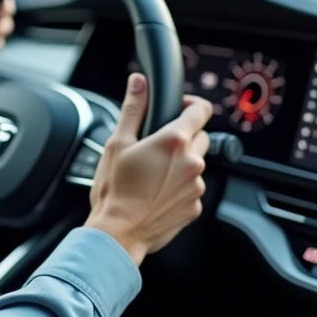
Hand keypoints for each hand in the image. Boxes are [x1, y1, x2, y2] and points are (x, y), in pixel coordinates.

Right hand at [84, 73, 212, 266]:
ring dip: (180, 163)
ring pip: (195, 164)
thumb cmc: (114, 191)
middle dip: (184, 135)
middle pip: (201, 136)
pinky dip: (178, 187)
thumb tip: (139, 83)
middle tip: (157, 144)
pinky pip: (191, 188)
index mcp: (174, 141)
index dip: (191, 104)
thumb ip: (133, 109)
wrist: (118, 233)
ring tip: (151, 173)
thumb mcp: (117, 143)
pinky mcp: (194, 207)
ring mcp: (196, 187)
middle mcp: (192, 163)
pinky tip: (155, 192)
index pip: (201, 110)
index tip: (180, 108)